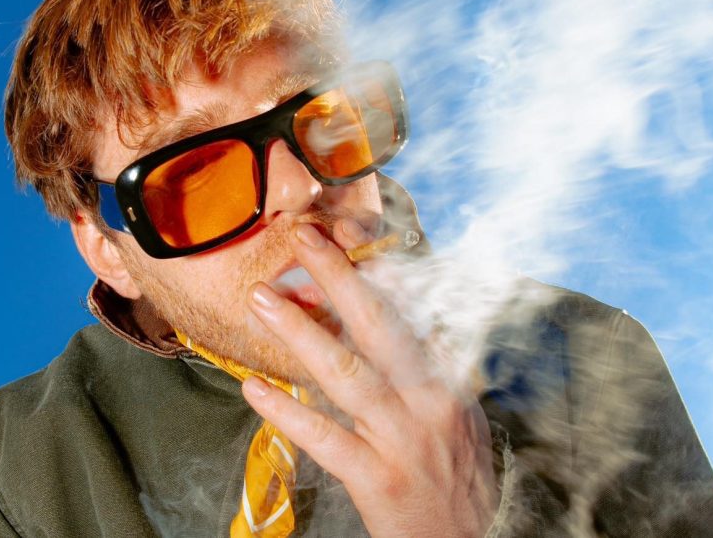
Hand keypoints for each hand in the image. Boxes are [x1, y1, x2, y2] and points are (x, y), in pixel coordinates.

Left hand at [243, 220, 497, 537]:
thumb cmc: (458, 474)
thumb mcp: (458, 410)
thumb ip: (427, 363)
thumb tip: (398, 312)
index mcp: (447, 378)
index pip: (410, 311)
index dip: (372, 269)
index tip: (339, 235)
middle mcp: (429, 401)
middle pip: (380, 326)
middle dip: (338, 277)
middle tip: (301, 238)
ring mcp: (403, 439)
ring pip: (348, 374)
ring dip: (301, 332)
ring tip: (261, 300)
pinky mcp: (378, 478)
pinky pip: (326, 439)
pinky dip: (287, 413)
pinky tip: (254, 390)